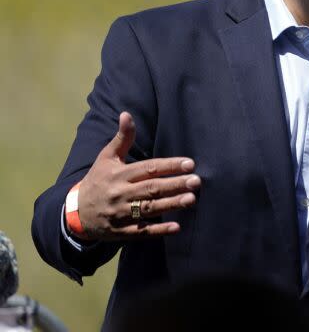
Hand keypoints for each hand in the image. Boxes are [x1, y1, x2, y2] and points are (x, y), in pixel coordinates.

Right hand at [74, 112, 200, 239]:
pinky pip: (142, 231)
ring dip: (171, 204)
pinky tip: (177, 228)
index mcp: (119, 174)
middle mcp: (120, 193)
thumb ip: (122, 138)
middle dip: (174, 184)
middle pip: (151, 188)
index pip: (148, 168)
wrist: (75, 213)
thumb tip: (127, 114)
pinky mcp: (121, 231)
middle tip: (196, 181)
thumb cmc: (98, 180)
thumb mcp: (106, 158)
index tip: (189, 163)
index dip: (169, 166)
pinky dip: (158, 230)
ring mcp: (120, 214)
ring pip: (149, 209)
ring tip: (191, 200)